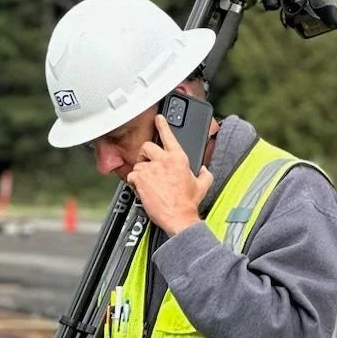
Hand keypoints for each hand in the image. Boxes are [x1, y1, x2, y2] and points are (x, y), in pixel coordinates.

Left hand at [126, 116, 212, 237]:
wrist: (179, 218)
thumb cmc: (188, 204)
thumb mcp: (203, 186)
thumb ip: (204, 174)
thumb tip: (203, 170)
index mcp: (179, 158)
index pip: (168, 135)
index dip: (162, 124)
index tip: (158, 118)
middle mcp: (164, 160)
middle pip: (147, 146)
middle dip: (145, 153)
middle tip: (147, 161)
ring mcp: (151, 169)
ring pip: (138, 163)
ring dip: (141, 172)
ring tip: (147, 182)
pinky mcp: (141, 180)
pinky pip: (132, 176)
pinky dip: (134, 182)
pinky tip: (141, 189)